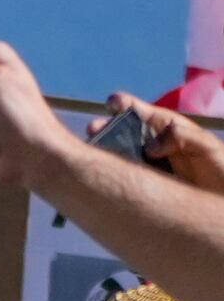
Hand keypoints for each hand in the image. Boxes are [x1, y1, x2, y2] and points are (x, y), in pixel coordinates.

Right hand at [102, 91, 223, 196]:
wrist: (219, 198)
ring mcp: (144, 168)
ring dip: (101, 154)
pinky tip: (100, 178)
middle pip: (121, 134)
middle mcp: (152, 146)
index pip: (142, 112)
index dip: (125, 104)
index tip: (112, 102)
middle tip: (94, 129)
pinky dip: (109, 177)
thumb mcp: (208, 147)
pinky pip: (122, 180)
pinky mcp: (140, 188)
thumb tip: (151, 145)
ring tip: (90, 154)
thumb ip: (184, 137)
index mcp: (168, 129)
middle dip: (104, 129)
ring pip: (116, 157)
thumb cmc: (221, 168)